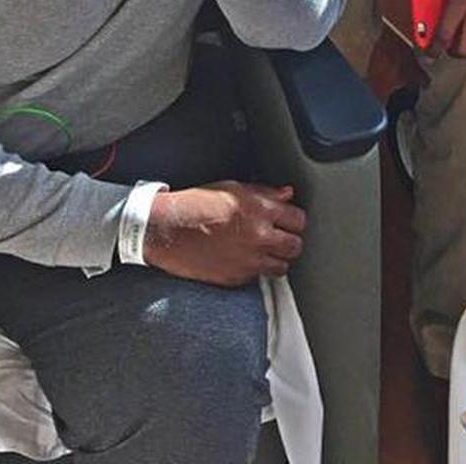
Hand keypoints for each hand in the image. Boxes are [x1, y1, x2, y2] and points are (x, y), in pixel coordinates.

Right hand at [143, 181, 305, 285]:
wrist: (167, 230)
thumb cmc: (194, 204)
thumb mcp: (231, 188)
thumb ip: (264, 192)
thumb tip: (287, 194)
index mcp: (259, 209)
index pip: (298, 219)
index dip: (294, 219)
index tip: (289, 220)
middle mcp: (258, 236)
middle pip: (295, 246)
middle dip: (290, 240)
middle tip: (280, 236)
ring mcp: (249, 260)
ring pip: (282, 267)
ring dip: (277, 258)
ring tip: (264, 249)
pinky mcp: (237, 278)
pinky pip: (259, 277)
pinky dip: (256, 269)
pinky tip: (245, 258)